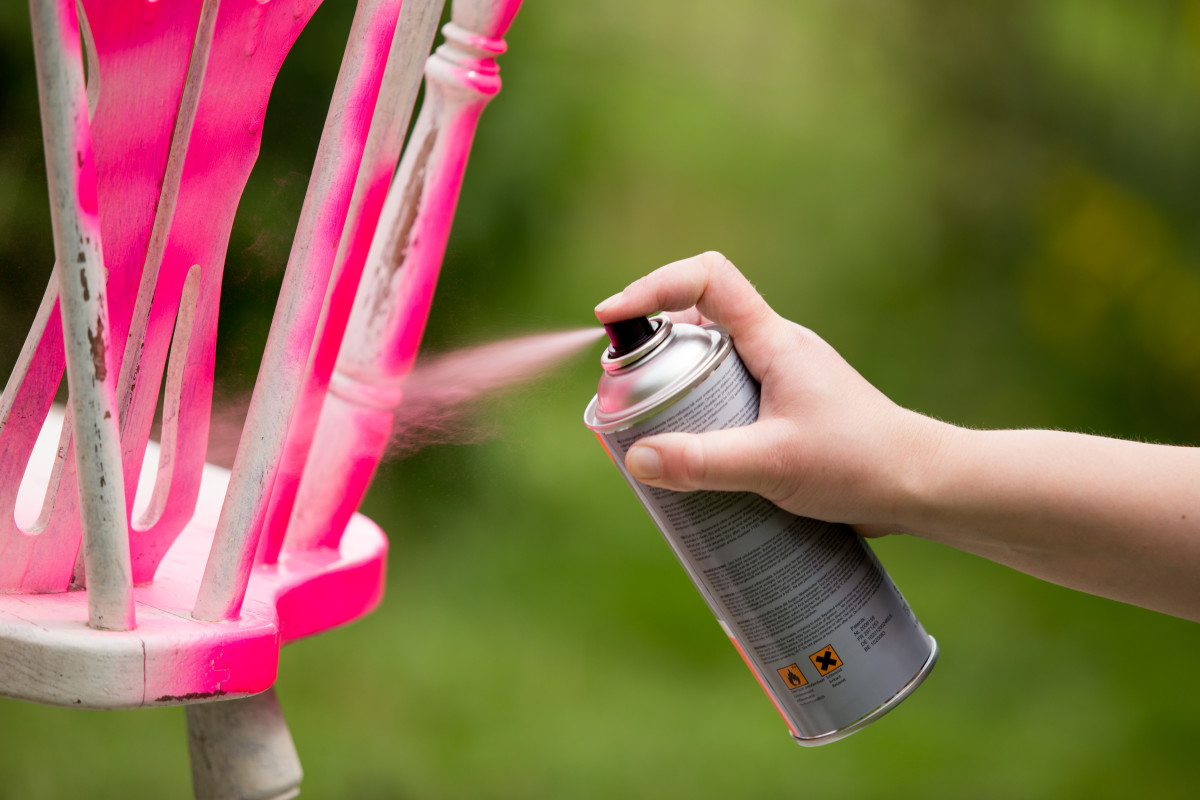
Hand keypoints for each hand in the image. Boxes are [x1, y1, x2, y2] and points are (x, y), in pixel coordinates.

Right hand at [594, 252, 949, 533]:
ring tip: (650, 428)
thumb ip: (703, 462)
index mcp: (774, 339)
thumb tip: (636, 458)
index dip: (653, 286)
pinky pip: (728, 397)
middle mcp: (776, 349)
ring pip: (711, 363)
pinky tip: (693, 459)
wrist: (923, 486)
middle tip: (622, 389)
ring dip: (674, 384)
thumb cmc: (861, 463)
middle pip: (698, 321)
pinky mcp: (786, 412)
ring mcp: (782, 379)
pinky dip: (699, 414)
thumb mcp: (773, 463)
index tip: (612, 317)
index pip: (707, 279)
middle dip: (651, 348)